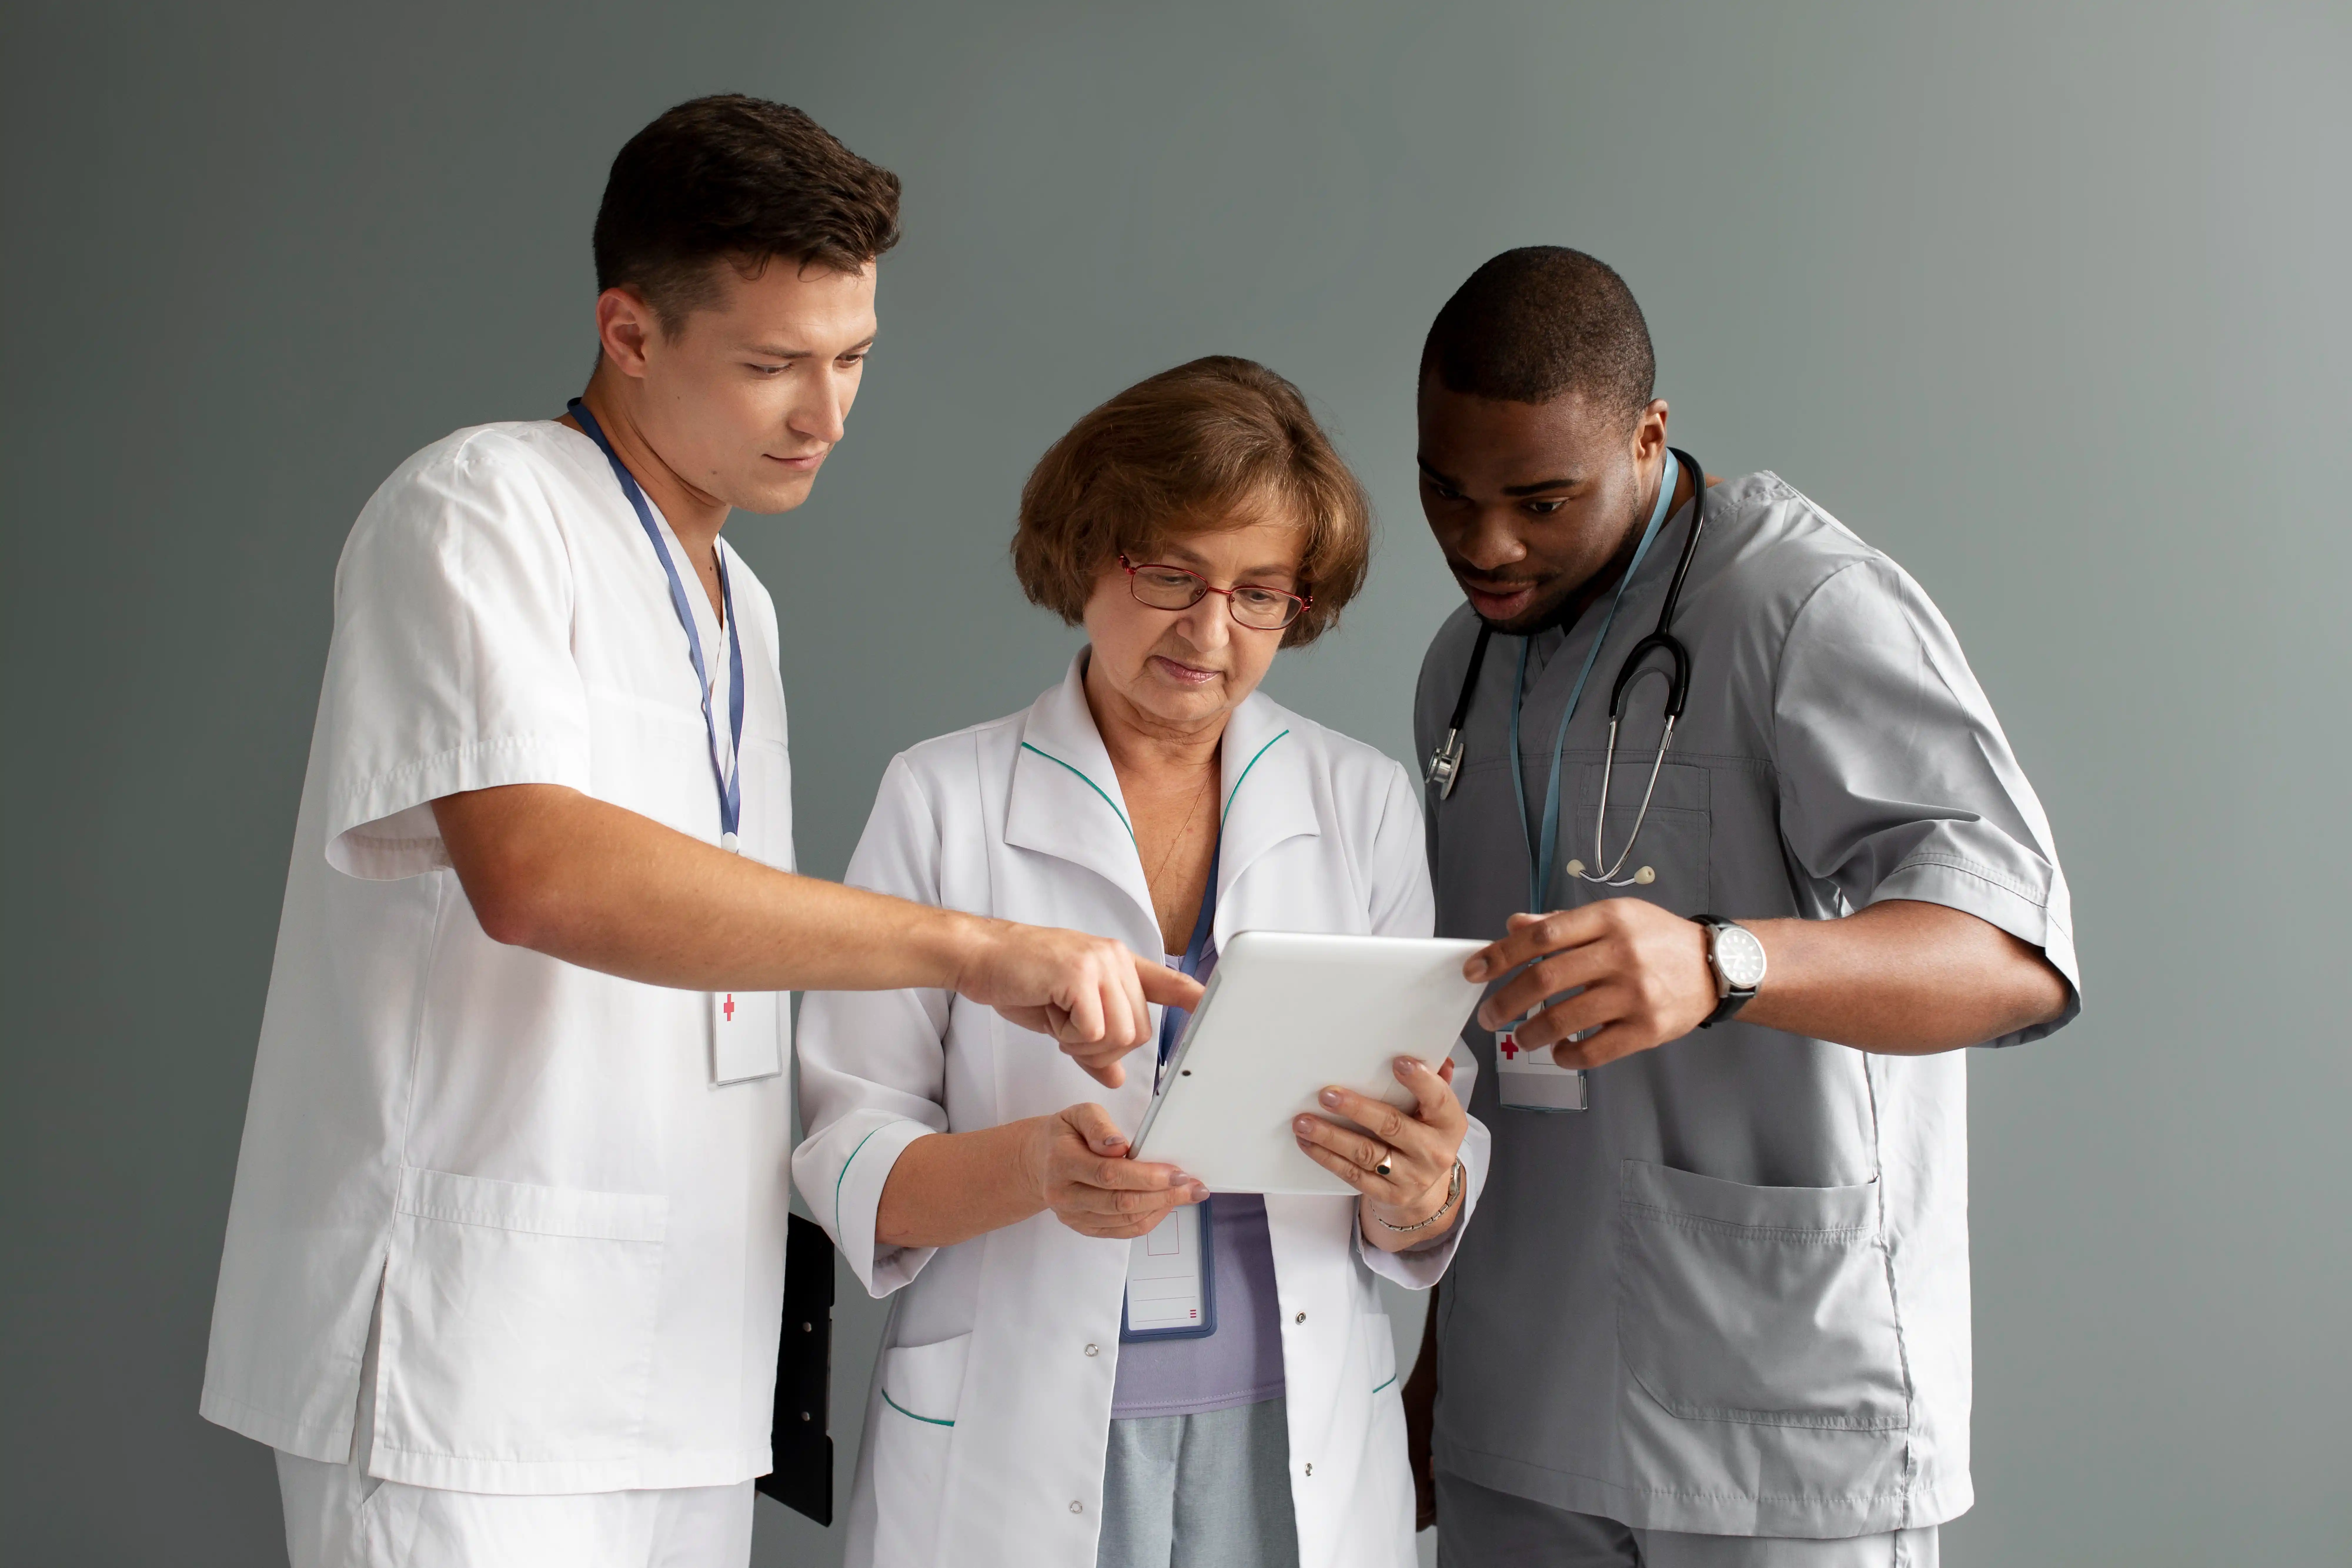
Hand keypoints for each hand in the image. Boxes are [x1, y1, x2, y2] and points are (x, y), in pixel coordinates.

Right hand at [953, 920, 1204, 1086]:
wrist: (979, 957)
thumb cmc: (1018, 981)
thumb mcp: (1062, 1017)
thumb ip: (1094, 1044)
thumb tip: (1115, 1076)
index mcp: (1116, 964)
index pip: (1166, 981)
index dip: (1192, 997)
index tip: (1213, 1008)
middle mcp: (1115, 959)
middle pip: (1141, 1031)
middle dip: (1106, 1049)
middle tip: (1070, 1035)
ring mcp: (1099, 963)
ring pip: (1122, 1034)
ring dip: (1087, 1045)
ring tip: (1059, 1023)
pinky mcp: (1079, 975)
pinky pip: (1094, 1031)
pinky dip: (1071, 1038)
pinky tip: (1051, 1015)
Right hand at [1023, 1103, 1207, 1239]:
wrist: (1040, 1161)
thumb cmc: (1066, 1135)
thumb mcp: (1078, 1114)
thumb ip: (1099, 1125)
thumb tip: (1118, 1147)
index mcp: (1061, 1162)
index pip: (1108, 1174)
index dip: (1146, 1176)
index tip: (1177, 1172)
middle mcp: (1064, 1195)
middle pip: (1120, 1202)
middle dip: (1163, 1195)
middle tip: (1193, 1186)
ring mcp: (1073, 1216)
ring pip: (1125, 1221)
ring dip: (1162, 1208)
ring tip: (1187, 1194)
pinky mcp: (1084, 1228)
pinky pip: (1122, 1231)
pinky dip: (1149, 1219)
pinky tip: (1165, 1205)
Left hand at [1292, 1056, 1468, 1251]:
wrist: (1425, 1191)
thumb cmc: (1425, 1136)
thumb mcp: (1436, 1112)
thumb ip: (1434, 1083)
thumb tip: (1435, 1057)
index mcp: (1449, 1124)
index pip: (1439, 1100)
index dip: (1420, 1082)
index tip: (1398, 1062)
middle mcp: (1433, 1152)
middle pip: (1393, 1126)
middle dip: (1357, 1109)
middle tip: (1327, 1095)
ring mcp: (1410, 1177)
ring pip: (1366, 1153)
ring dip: (1330, 1136)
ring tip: (1304, 1121)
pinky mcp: (1387, 1194)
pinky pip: (1352, 1174)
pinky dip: (1327, 1157)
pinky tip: (1307, 1142)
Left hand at [1467, 900, 1714, 1066]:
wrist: (1715, 966)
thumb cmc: (1656, 939)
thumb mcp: (1613, 916)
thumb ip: (1562, 924)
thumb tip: (1513, 925)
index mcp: (1608, 920)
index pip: (1541, 937)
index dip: (1500, 954)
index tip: (1474, 971)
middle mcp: (1620, 954)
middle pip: (1545, 979)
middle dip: (1505, 1001)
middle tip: (1488, 1015)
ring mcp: (1635, 994)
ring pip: (1564, 1018)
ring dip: (1530, 1032)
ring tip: (1520, 1036)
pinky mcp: (1648, 1029)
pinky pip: (1594, 1051)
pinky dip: (1566, 1055)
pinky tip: (1558, 1050)